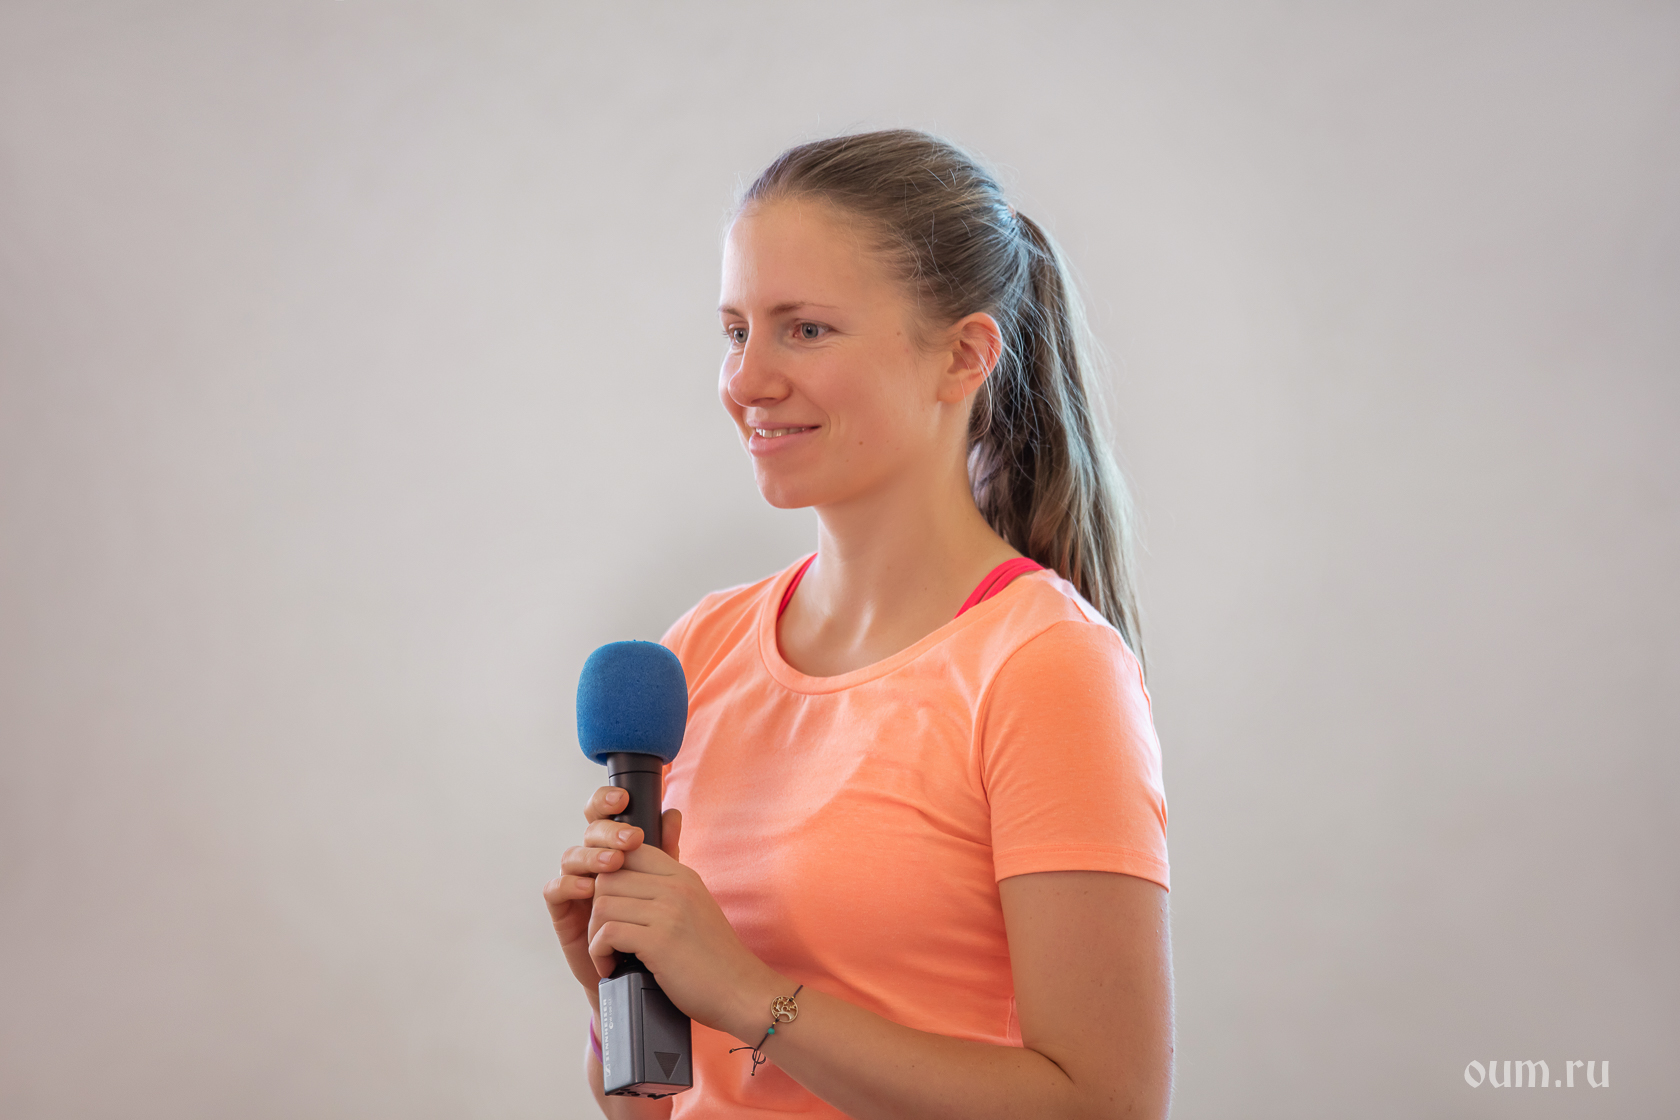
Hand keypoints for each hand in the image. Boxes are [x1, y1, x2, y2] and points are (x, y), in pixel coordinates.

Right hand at [542, 786, 682, 1000]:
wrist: (649, 979)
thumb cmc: (654, 929)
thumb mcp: (665, 888)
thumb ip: (665, 853)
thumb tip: (672, 813)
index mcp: (616, 850)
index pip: (604, 815)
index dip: (607, 801)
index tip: (625, 798)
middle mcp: (593, 864)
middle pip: (589, 831)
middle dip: (607, 829)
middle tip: (631, 838)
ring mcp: (576, 887)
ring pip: (571, 857)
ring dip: (592, 856)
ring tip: (615, 864)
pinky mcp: (563, 914)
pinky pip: (554, 891)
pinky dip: (569, 885)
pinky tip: (588, 888)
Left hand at [588, 834, 782, 1038]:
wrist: (741, 992)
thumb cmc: (714, 959)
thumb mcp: (695, 910)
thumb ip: (669, 893)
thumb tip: (629, 884)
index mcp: (683, 876)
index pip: (629, 851)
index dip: (609, 877)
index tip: (610, 908)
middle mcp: (676, 886)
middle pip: (608, 878)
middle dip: (596, 910)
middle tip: (605, 938)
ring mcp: (669, 911)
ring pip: (602, 904)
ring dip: (595, 934)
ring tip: (608, 955)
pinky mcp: (659, 940)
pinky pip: (607, 934)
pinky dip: (600, 953)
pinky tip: (612, 967)